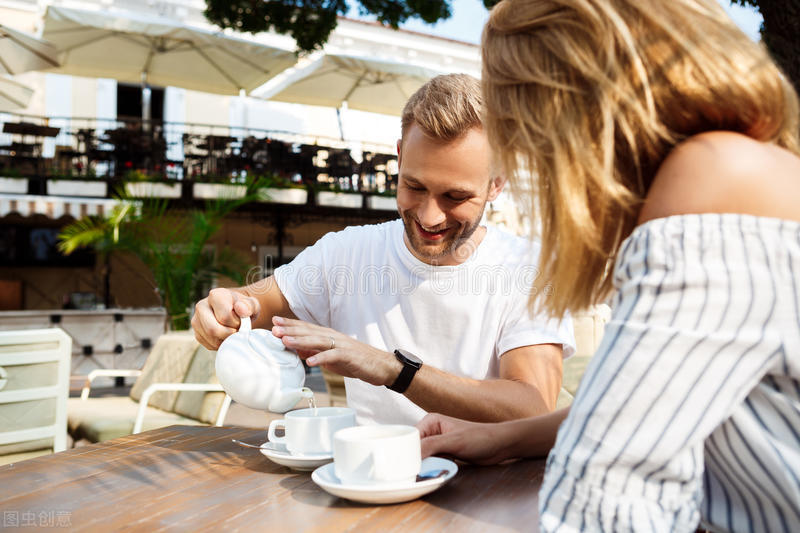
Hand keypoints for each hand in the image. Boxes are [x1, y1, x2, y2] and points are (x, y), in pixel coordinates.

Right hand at [192, 288, 260, 349]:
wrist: (237, 312)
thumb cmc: (245, 308)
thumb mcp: (252, 305)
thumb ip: (249, 305)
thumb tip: (240, 309)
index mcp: (216, 295)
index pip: (225, 317)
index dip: (237, 323)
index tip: (241, 320)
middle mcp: (202, 306)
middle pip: (212, 329)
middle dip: (229, 334)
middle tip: (237, 330)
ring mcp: (196, 320)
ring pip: (211, 339)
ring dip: (226, 340)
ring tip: (233, 332)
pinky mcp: (197, 333)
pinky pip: (209, 345)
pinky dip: (221, 345)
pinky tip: (226, 336)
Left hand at [271, 316, 400, 386]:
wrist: (381, 366)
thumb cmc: (356, 361)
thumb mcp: (332, 357)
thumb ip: (317, 352)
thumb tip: (299, 351)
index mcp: (329, 336)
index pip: (306, 328)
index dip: (290, 325)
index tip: (274, 322)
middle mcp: (334, 337)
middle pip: (309, 331)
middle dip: (290, 329)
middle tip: (273, 328)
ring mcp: (342, 346)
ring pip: (318, 341)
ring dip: (301, 341)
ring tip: (285, 341)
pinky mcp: (349, 356)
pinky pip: (333, 356)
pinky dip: (321, 358)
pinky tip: (309, 361)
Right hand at [417, 413, 511, 464]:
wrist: (499, 445)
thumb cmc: (481, 437)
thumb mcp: (454, 441)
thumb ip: (431, 446)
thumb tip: (412, 456)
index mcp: (430, 421)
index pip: (410, 438)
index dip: (408, 452)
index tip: (408, 466)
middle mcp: (431, 431)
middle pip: (414, 449)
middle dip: (417, 460)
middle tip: (419, 471)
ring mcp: (438, 443)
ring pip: (422, 458)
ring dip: (426, 466)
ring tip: (431, 470)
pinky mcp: (444, 453)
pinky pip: (432, 463)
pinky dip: (433, 468)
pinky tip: (438, 471)